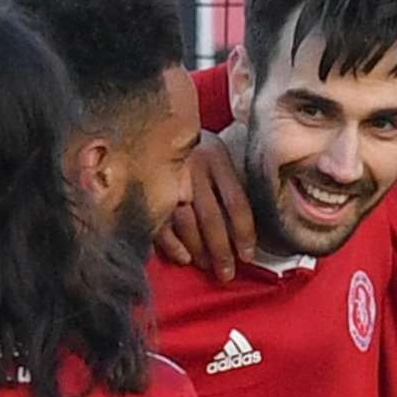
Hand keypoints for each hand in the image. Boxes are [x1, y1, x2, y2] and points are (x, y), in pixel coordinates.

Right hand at [155, 131, 255, 280]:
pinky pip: (161, 224)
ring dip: (199, 251)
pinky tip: (183, 258)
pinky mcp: (149, 189)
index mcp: (216, 158)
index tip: (247, 255)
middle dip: (221, 251)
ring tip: (208, 267)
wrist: (153, 122)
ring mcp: (169, 180)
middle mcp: (194, 169)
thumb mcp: (216, 153)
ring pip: (187, 224)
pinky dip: (172, 245)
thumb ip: (227, 182)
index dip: (244, 233)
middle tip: (227, 274)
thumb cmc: (193, 146)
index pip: (237, 203)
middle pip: (212, 218)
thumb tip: (243, 228)